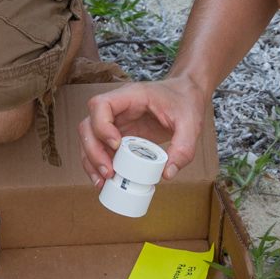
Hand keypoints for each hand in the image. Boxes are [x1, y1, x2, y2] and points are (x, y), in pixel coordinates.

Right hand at [78, 77, 208, 188]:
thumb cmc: (185, 103)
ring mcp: (115, 122)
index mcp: (131, 96)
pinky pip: (100, 148)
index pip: (101, 105)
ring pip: (89, 138)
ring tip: (103, 182)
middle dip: (93, 151)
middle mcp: (117, 108)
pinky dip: (98, 164)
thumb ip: (183, 148)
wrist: (186, 96)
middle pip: (88, 125)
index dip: (102, 126)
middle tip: (109, 172)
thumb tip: (166, 174)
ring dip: (91, 161)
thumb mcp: (191, 123)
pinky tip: (105, 181)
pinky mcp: (118, 135)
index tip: (117, 145)